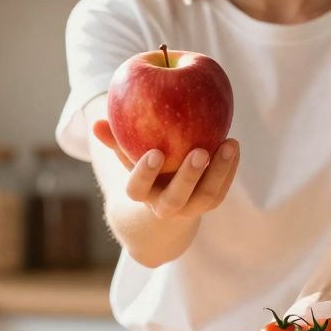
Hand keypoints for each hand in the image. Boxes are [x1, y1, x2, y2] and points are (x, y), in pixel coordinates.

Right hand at [92, 119, 239, 218]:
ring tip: (230, 144)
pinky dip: (229, 169)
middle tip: (200, 151)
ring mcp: (190, 208)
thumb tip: (97, 123)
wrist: (166, 206)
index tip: (155, 152)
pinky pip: (222, 190)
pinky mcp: (209, 204)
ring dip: (220, 171)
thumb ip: (116, 140)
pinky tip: (233, 145)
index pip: (137, 189)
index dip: (145, 173)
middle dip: (188, 176)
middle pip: (177, 197)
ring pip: (206, 196)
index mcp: (142, 194)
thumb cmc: (145, 170)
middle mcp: (165, 206)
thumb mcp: (129, 158)